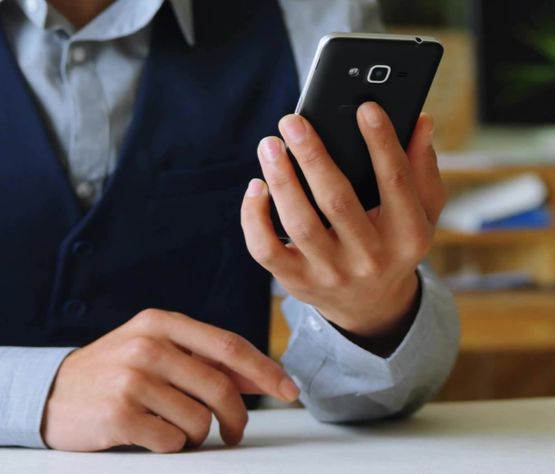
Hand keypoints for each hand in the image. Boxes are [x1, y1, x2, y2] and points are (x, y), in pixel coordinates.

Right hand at [42, 309, 298, 452]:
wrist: (50, 394)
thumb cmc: (116, 372)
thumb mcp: (159, 352)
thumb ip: (209, 361)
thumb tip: (264, 377)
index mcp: (163, 323)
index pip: (231, 346)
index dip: (266, 371)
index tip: (290, 390)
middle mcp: (148, 346)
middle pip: (220, 387)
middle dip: (237, 417)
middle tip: (235, 432)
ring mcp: (131, 380)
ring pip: (199, 419)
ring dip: (197, 434)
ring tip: (176, 429)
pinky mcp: (118, 414)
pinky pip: (172, 441)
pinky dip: (171, 446)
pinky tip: (152, 436)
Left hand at [241, 103, 444, 338]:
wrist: (372, 304)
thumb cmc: (396, 242)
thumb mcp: (423, 211)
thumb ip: (422, 167)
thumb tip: (420, 121)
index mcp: (409, 235)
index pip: (396, 181)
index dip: (382, 142)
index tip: (366, 107)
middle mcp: (372, 257)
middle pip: (338, 201)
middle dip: (313, 156)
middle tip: (293, 121)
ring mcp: (332, 273)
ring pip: (299, 222)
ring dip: (281, 179)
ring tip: (270, 145)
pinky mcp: (297, 282)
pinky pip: (266, 249)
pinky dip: (254, 216)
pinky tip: (256, 186)